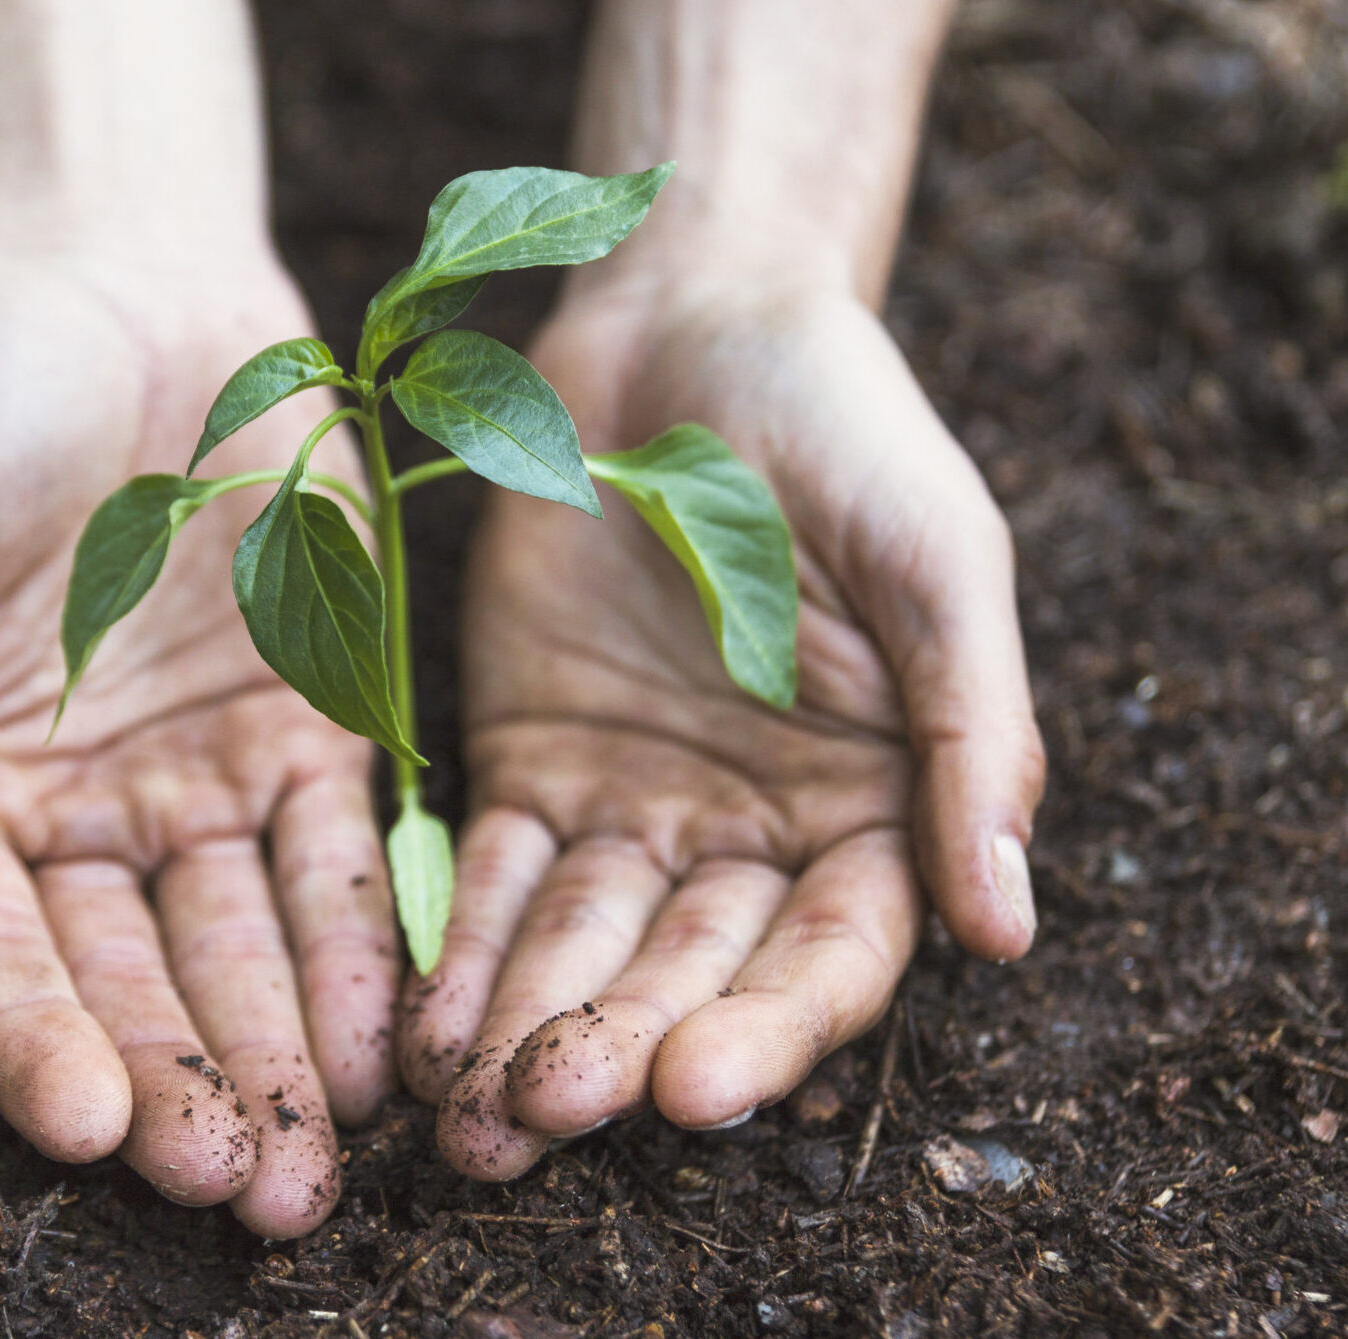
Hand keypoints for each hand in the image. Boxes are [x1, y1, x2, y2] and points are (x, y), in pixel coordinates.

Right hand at [0, 251, 393, 1235]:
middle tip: (239, 1189)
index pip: (0, 950)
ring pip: (248, 933)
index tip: (89, 1125)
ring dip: (284, 1042)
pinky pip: (344, 839)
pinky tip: (389, 1021)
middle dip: (187, 1082)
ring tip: (322, 1148)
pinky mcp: (318, 708)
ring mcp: (207, 765)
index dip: (39, 1039)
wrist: (113, 276)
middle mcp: (88, 807)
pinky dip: (364, 928)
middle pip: (136, 972)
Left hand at [398, 286, 1042, 1177]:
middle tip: (546, 1113)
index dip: (771, 1027)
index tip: (696, 1086)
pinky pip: (496, 867)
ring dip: (529, 1023)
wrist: (695, 321)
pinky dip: (463, 938)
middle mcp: (752, 822)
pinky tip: (424, 1012)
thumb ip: (976, 738)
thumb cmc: (844, 426)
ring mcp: (634, 793)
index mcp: (873, 798)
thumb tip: (1009, 929)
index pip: (829, 952)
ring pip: (584, 941)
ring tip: (468, 1112)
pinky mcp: (531, 751)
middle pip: (691, 967)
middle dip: (622, 1044)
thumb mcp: (939, 562)